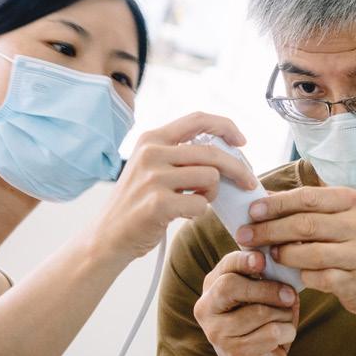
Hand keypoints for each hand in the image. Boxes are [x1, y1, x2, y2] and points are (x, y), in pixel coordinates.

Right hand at [89, 112, 255, 263]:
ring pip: (210, 177)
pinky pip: (201, 204)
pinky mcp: (158, 203)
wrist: (108, 237)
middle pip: (212, 152)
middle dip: (237, 168)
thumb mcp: (151, 168)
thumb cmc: (137, 203)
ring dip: (212, 193)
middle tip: (247, 182)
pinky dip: (199, 212)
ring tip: (195, 201)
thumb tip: (226, 153)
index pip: (197, 119)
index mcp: (151, 139)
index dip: (226, 126)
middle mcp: (151, 153)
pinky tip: (183, 214)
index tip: (241, 141)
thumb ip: (180, 156)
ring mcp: (153, 177)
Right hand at [195, 251, 299, 355]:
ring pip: (260, 311)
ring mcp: (218, 334)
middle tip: (290, 295)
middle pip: (232, 286)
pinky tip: (282, 340)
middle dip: (268, 289)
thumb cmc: (262, 329)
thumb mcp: (262, 300)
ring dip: (283, 316)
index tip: (263, 260)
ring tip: (284, 323)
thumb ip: (268, 279)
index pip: (225, 266)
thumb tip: (286, 260)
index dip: (244, 259)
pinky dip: (287, 333)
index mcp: (212, 290)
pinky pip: (272, 332)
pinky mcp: (236, 353)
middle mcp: (207, 310)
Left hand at [236, 187, 355, 319]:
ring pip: (308, 252)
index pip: (307, 197)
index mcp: (353, 202)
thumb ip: (311, 210)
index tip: (251, 211)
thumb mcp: (345, 219)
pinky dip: (300, 276)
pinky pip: (317, 277)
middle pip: (304, 224)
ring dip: (282, 254)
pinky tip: (292, 274)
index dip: (275, 204)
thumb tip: (264, 200)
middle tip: (245, 235)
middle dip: (269, 230)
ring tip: (268, 255)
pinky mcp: (355, 281)